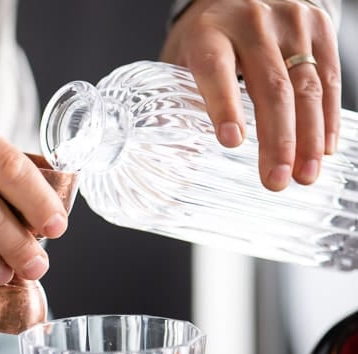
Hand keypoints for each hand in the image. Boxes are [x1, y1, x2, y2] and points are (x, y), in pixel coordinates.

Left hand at [161, 0, 340, 190]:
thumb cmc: (206, 38)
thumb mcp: (180, 61)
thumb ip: (176, 102)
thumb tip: (179, 157)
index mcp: (208, 32)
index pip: (216, 70)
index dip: (224, 106)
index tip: (231, 142)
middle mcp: (250, 21)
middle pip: (270, 87)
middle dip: (276, 140)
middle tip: (274, 181)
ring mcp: (290, 20)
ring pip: (306, 86)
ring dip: (307, 138)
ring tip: (304, 175)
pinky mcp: (318, 25)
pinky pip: (329, 77)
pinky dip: (327, 118)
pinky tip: (323, 148)